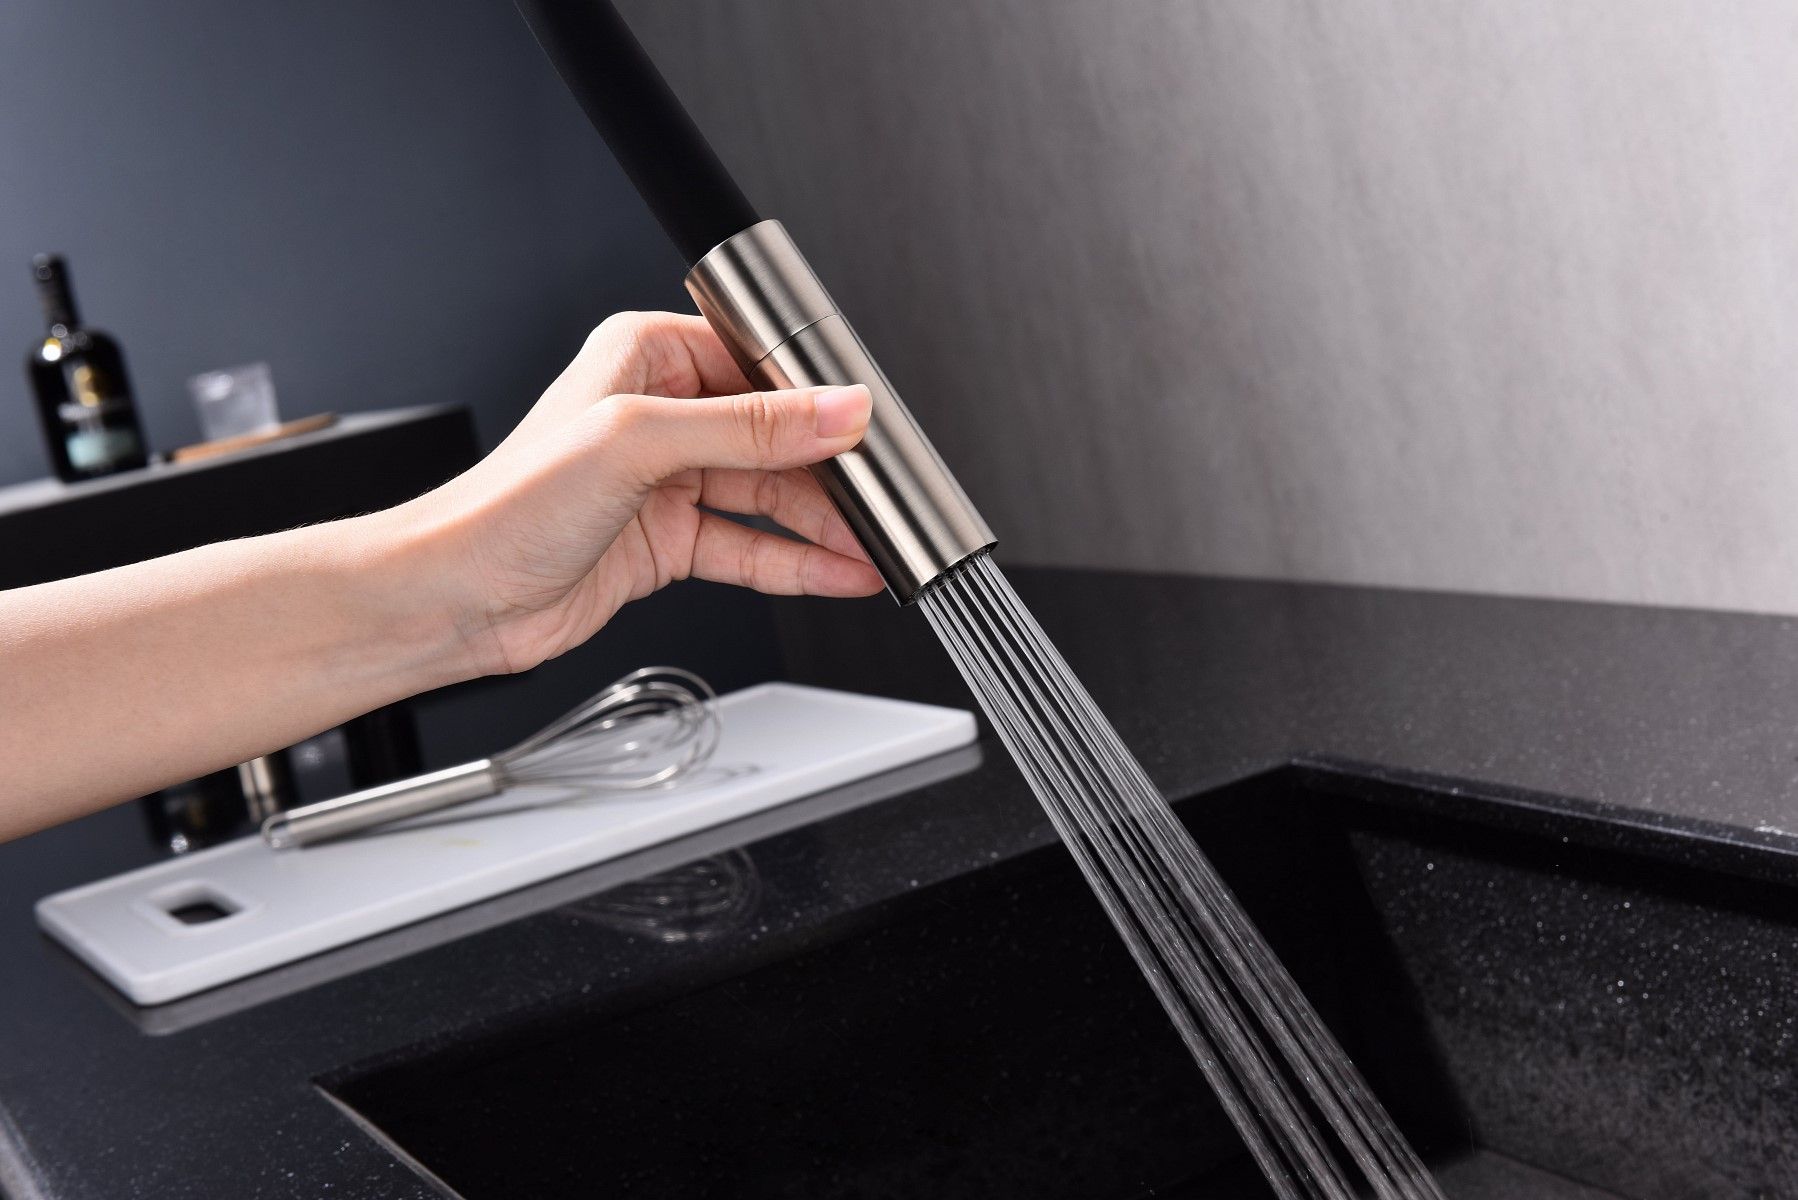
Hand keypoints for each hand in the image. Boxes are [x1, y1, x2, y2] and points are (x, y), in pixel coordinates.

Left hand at [392, 311, 882, 676]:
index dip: (818, 399)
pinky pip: (750, 547)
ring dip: (823, 525)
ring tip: (877, 547)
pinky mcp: (669, 540)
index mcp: (649, 357)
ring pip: (770, 496)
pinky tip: (840, 572)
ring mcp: (667, 482)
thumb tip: (836, 411)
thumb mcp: (640, 442)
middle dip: (831, 472)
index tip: (870, 432)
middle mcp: (661, 414)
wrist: (456, 597)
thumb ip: (750, 429)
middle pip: (775, 436)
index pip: (761, 366)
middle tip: (885, 500)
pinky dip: (797, 563)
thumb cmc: (508, 504)